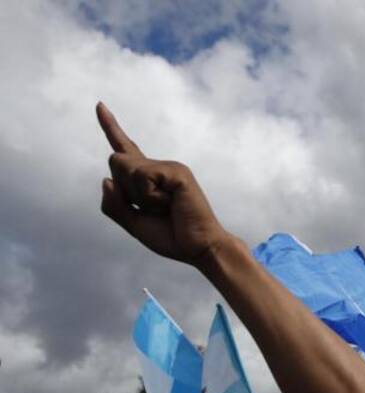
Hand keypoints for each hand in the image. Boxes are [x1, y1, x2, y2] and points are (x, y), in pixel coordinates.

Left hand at [96, 103, 231, 267]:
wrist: (199, 249)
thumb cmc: (172, 237)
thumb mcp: (134, 224)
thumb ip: (114, 205)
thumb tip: (106, 179)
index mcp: (149, 179)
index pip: (125, 149)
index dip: (111, 127)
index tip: (99, 105)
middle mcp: (159, 168)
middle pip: (116, 161)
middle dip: (124, 190)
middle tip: (154, 209)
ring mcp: (169, 167)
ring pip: (125, 166)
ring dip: (137, 195)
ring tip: (165, 207)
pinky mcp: (177, 172)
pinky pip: (142, 176)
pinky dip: (149, 196)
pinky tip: (171, 204)